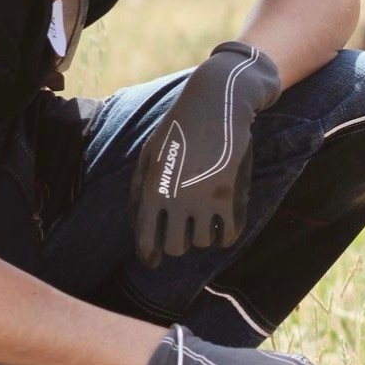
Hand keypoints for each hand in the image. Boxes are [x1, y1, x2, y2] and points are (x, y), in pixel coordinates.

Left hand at [131, 42, 280, 265]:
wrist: (216, 104)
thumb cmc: (179, 128)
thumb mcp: (149, 154)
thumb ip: (138, 190)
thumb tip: (136, 226)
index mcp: (151, 188)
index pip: (146, 240)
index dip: (149, 255)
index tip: (153, 261)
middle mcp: (175, 198)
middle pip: (175, 247)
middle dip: (178, 243)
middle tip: (185, 231)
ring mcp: (203, 198)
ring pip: (203, 242)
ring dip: (203, 235)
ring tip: (205, 219)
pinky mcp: (228, 195)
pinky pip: (228, 235)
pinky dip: (226, 237)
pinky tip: (225, 229)